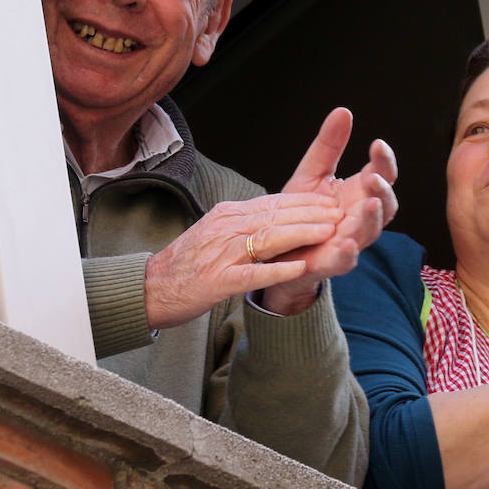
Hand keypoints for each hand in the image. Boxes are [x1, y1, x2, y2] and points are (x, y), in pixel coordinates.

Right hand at [144, 193, 342, 329]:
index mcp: (227, 215)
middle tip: (338, 212)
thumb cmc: (184, 264)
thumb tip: (271, 215)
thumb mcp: (214, 233)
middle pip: (275, 215)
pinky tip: (300, 267)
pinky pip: (252, 272)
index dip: (303, 201)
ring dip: (301, 233)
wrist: (150, 288)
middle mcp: (225, 228)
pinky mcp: (218, 280)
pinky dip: (277, 269)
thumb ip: (242, 223)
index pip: (271, 202)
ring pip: (268, 237)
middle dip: (310, 212)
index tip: (329, 199)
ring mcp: (221, 253)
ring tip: (328, 231)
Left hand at [261, 108, 398, 314]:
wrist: (277, 248)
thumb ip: (328, 146)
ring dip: (372, 219)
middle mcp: (359, 217)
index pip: (381, 174)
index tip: (377, 144)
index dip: (384, 161)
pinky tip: (348, 242)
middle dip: (383, 190)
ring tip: (369, 203)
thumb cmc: (300, 212)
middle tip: (373, 177)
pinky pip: (346, 261)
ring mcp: (349, 241)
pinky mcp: (331, 263)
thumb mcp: (311, 173)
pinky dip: (349, 253)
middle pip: (386, 205)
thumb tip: (343, 111)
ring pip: (370, 231)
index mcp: (358, 194)